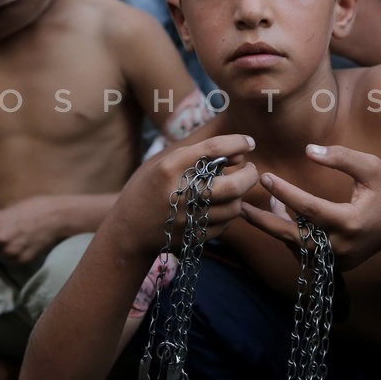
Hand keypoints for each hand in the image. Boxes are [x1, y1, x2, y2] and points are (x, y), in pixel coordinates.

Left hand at [0, 195, 66, 263]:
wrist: (59, 217)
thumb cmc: (36, 206)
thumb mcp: (12, 206)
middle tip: (3, 234)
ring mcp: (11, 251)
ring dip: (5, 248)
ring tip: (18, 239)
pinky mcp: (22, 259)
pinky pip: (13, 260)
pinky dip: (18, 254)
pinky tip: (27, 245)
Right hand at [117, 134, 258, 253]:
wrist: (129, 230)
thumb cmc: (150, 189)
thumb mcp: (164, 163)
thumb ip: (198, 155)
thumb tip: (240, 154)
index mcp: (170, 168)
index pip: (214, 149)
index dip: (238, 142)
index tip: (249, 142)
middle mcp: (180, 193)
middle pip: (233, 185)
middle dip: (250, 175)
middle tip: (250, 169)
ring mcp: (188, 219)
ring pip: (234, 207)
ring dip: (240, 196)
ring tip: (234, 188)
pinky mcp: (193, 237)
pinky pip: (226, 225)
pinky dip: (229, 213)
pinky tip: (223, 206)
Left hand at [241, 144, 380, 270]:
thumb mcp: (371, 167)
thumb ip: (341, 157)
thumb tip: (308, 151)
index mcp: (351, 223)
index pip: (308, 209)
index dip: (284, 192)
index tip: (265, 176)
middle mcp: (342, 247)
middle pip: (292, 237)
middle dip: (264, 222)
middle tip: (239, 207)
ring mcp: (338, 260)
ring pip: (295, 245)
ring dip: (277, 224)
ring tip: (266, 201)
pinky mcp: (335, 265)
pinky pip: (304, 251)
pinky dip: (290, 234)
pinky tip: (283, 214)